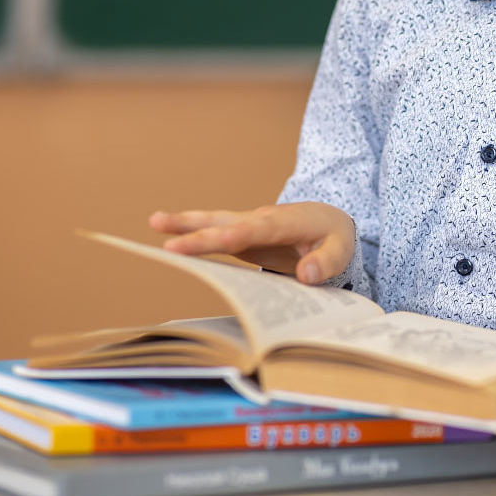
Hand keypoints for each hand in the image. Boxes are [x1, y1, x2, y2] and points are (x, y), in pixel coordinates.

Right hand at [148, 203, 356, 284]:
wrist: (330, 221)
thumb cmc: (334, 237)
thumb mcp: (341, 250)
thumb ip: (325, 262)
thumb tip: (306, 275)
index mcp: (285, 223)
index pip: (252, 231)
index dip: (226, 238)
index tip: (203, 244)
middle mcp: (262, 220)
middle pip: (225, 224)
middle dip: (195, 230)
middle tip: (163, 235)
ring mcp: (250, 225)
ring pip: (215, 222)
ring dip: (186, 223)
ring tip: (153, 221)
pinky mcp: (243, 235)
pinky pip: (216, 234)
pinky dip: (193, 233)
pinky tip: (170, 237)